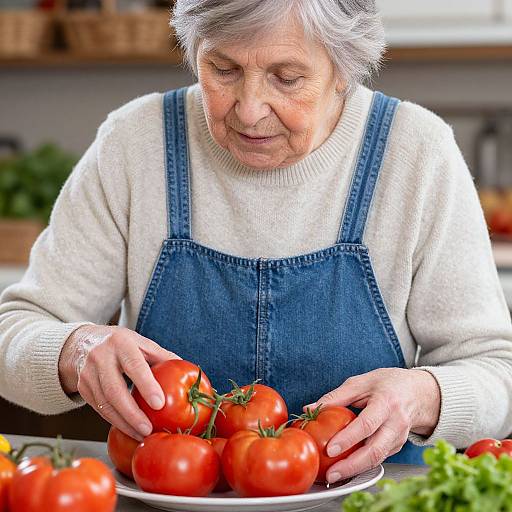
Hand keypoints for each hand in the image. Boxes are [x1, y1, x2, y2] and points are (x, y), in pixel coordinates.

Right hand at [58, 325, 180, 440]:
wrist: (82, 343)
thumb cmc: (120, 343)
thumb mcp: (140, 342)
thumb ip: (161, 355)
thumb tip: (186, 367)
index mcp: (121, 343)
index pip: (134, 366)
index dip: (147, 385)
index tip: (160, 403)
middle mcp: (101, 358)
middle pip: (115, 390)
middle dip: (132, 413)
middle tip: (148, 428)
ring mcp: (88, 374)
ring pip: (105, 403)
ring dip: (123, 422)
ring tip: (141, 433)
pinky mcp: (83, 388)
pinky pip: (99, 409)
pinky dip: (115, 421)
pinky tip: (129, 429)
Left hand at [303, 368, 440, 482]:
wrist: (418, 392)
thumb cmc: (387, 383)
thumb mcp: (361, 382)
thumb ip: (336, 396)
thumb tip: (309, 408)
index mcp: (386, 402)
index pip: (366, 424)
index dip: (348, 438)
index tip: (330, 449)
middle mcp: (396, 423)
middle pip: (375, 450)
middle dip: (352, 465)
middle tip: (331, 473)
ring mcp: (399, 437)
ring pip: (378, 459)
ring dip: (356, 470)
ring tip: (335, 475)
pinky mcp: (397, 446)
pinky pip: (379, 458)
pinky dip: (362, 465)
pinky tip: (347, 468)